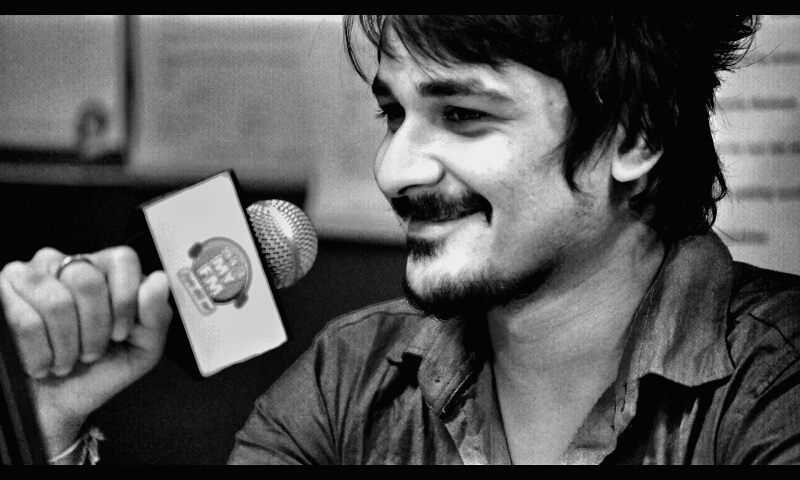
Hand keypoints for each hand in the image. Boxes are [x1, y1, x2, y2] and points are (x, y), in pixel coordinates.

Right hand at [0, 246, 172, 457]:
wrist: (56, 405)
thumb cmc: (99, 371)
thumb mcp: (142, 349)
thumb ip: (157, 316)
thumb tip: (159, 280)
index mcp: (105, 270)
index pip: (123, 259)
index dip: (124, 300)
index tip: (121, 332)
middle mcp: (66, 264)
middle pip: (88, 281)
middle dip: (94, 330)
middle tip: (91, 353)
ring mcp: (29, 274)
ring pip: (56, 301)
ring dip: (66, 346)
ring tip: (66, 360)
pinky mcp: (0, 293)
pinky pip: (25, 320)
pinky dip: (40, 354)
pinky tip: (42, 364)